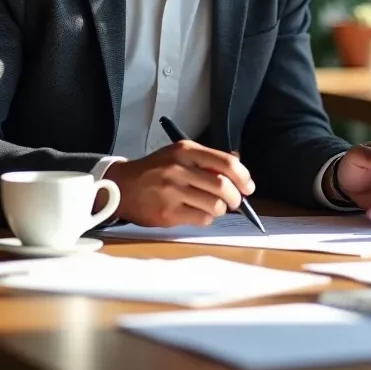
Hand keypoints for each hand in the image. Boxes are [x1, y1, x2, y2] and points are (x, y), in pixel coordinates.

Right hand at [106, 141, 254, 226]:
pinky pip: (201, 219)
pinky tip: (198, 213)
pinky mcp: (167, 213)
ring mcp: (172, 192)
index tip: (248, 187)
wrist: (122, 186)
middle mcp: (179, 169)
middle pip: (223, 186)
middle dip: (236, 197)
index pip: (226, 163)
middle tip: (235, 201)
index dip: (243, 177)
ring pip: (215, 205)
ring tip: (214, 207)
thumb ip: (208, 158)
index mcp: (186, 151)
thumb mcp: (180, 154)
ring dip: (221, 209)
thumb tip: (239, 165)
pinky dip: (206, 219)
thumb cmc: (157, 170)